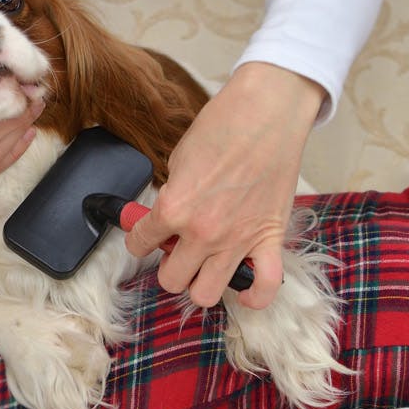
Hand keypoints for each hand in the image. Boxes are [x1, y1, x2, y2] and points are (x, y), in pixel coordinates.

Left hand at [124, 62, 325, 308]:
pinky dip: (254, 295)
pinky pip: (265, 286)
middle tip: (176, 250)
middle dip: (169, 266)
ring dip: (201, 284)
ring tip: (203, 266)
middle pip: (171, 280)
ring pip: (207, 294)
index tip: (144, 236)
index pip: (139, 244)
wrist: (266, 113)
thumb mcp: (177, 162)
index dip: (139, 240)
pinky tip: (243, 289)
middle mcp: (203, 232)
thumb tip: (166, 219)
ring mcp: (238, 240)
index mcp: (173, 209)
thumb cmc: (221, 128)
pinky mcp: (270, 239)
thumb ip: (171, 198)